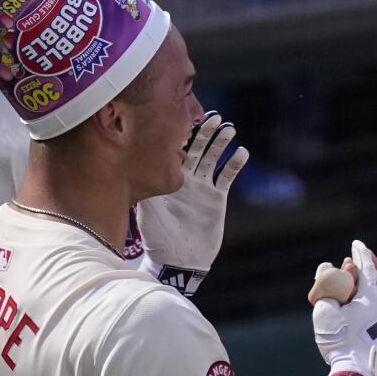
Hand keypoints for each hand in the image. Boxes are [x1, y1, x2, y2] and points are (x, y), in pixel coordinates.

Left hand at [137, 111, 248, 295]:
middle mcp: (187, 178)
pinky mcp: (217, 198)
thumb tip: (135, 165)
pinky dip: (234, 165)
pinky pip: (227, 177)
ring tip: (229, 128)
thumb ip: (146, 188)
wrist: (178, 259)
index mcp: (169, 178)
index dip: (181, 133)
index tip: (184, 116)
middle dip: (205, 132)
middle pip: (197, 149)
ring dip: (221, 143)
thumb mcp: (147, 210)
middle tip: (213, 116)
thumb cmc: (158, 236)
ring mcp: (203, 187)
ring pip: (213, 158)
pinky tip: (241, 153)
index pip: (176, 149)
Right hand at [312, 240, 376, 375]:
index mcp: (372, 294)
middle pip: (375, 281)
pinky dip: (370, 309)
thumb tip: (326, 267)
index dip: (360, 253)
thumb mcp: (326, 311)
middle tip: (351, 266)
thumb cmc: (341, 341)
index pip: (366, 266)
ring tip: (354, 291)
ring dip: (366, 292)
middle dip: (362, 272)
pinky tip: (364, 314)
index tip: (357, 244)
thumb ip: (326, 287)